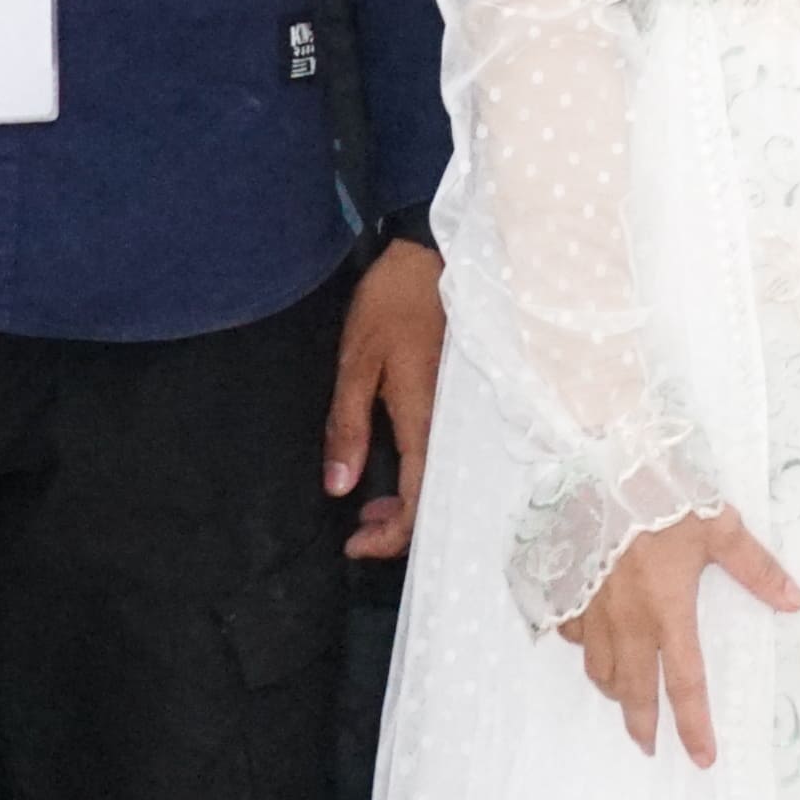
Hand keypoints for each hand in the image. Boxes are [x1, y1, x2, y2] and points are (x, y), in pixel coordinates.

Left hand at [328, 237, 443, 559]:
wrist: (431, 254)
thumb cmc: (392, 303)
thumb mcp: (356, 362)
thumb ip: (347, 426)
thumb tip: (340, 486)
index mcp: (424, 419)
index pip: (417, 501)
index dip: (389, 536)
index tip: (353, 545)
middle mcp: (451, 422)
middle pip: (437, 498)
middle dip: (399, 528)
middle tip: (358, 530)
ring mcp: (459, 410)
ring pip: (442, 477)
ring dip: (409, 503)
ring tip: (370, 504)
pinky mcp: (458, 396)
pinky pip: (444, 453)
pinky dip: (420, 476)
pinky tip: (396, 468)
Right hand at [567, 507, 799, 764]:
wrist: (606, 465)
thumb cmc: (667, 495)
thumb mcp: (721, 527)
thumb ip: (757, 569)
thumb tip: (795, 602)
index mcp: (668, 610)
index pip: (685, 682)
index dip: (694, 725)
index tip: (702, 757)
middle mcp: (628, 621)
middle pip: (633, 690)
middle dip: (642, 724)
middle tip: (649, 746)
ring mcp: (593, 608)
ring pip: (599, 668)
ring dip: (615, 690)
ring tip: (626, 699)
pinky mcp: (569, 590)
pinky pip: (572, 635)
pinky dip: (584, 648)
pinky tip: (594, 644)